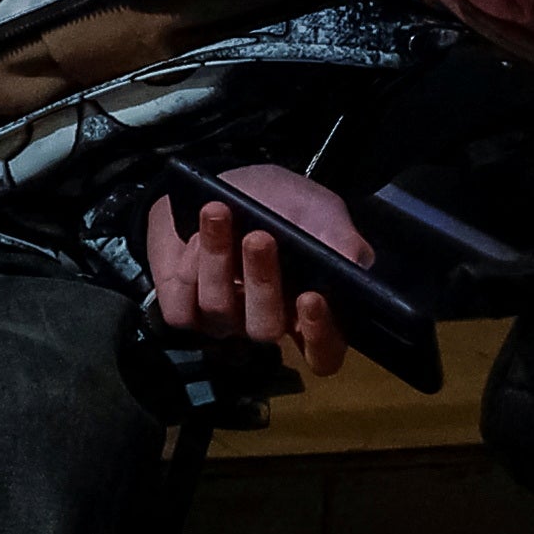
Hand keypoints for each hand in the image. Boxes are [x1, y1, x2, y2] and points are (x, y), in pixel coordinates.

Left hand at [149, 162, 375, 382]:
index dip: (320, 336)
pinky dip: (185, 270)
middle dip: (263, 281)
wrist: (220, 181)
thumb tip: (352, 265)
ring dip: (217, 260)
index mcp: (310, 311)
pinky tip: (192, 237)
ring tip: (218, 213)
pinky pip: (180, 310)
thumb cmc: (279, 202)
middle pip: (265, 329)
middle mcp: (267, 321)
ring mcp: (223, 321)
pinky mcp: (183, 310)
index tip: (312, 296)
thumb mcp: (319, 210)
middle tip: (260, 236)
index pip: (323, 353)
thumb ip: (340, 239)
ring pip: (219, 313)